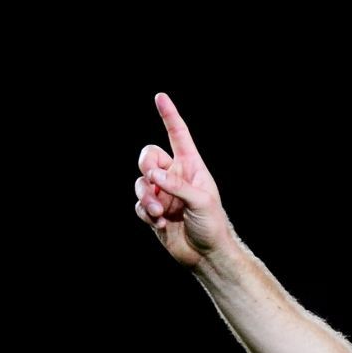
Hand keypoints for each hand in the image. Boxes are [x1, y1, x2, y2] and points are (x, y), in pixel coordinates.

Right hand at [135, 93, 230, 266]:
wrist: (206, 254)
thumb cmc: (212, 225)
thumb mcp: (201, 201)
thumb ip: (177, 185)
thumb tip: (154, 175)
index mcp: (191, 166)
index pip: (178, 135)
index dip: (169, 116)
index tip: (160, 97)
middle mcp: (174, 176)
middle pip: (148, 156)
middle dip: (146, 165)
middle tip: (153, 179)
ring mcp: (162, 194)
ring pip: (140, 182)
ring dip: (146, 197)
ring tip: (159, 212)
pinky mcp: (153, 211)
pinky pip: (139, 204)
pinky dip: (146, 212)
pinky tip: (159, 222)